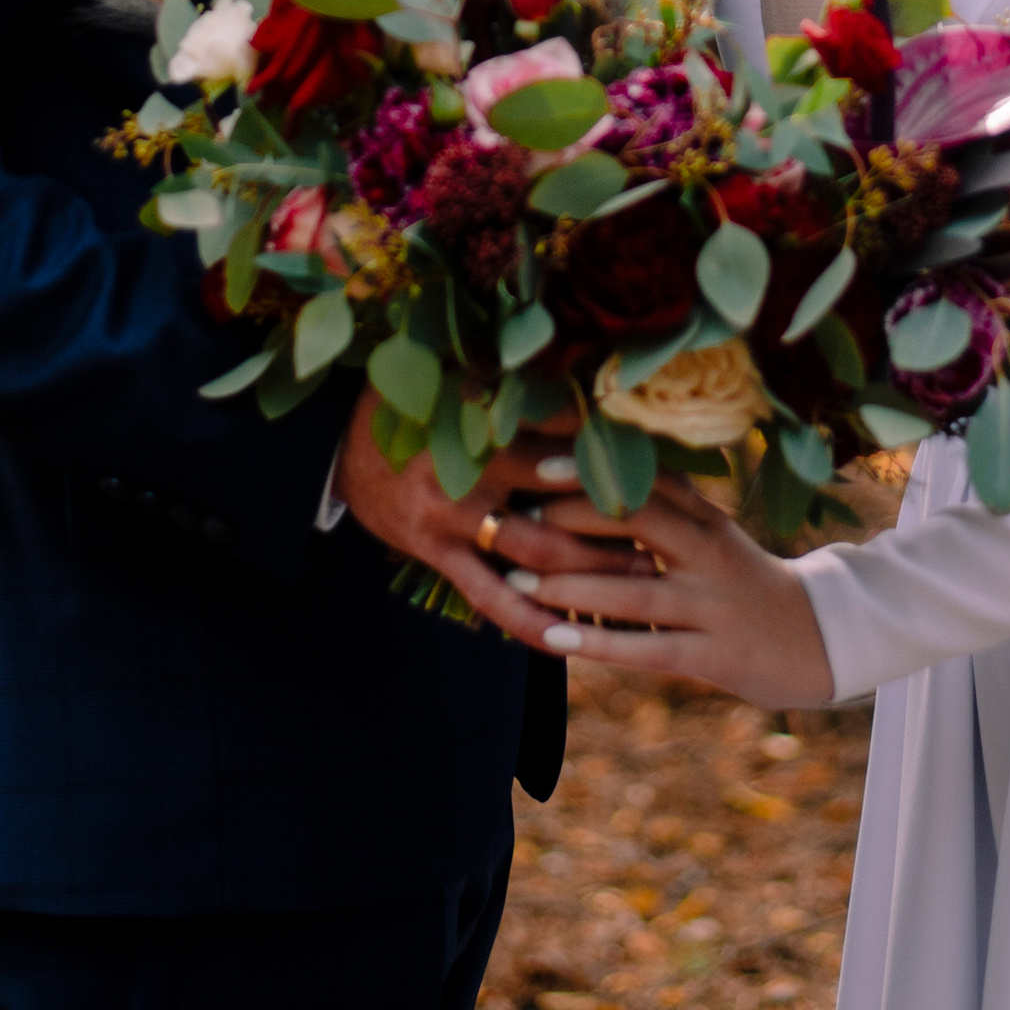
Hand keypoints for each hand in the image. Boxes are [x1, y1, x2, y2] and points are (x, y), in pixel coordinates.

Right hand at [332, 399, 644, 634]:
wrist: (337, 445)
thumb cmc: (410, 400)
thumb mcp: (455, 377)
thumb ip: (516, 381)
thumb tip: (591, 367)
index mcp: (479, 419)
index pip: (561, 430)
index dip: (613, 445)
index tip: (665, 453)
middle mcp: (468, 471)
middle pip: (560, 497)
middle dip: (618, 515)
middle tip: (672, 524)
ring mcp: (452, 520)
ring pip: (538, 553)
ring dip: (594, 567)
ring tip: (647, 573)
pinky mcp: (438, 556)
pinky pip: (490, 598)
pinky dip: (530, 622)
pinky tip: (567, 642)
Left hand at [502, 471, 838, 706]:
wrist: (819, 640)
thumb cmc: (744, 585)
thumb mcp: (712, 538)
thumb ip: (663, 510)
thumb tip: (590, 478)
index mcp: (706, 518)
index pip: (646, 479)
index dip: (592, 467)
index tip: (535, 456)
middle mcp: (712, 552)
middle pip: (640, 520)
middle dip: (573, 515)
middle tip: (515, 515)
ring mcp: (714, 605)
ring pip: (637, 590)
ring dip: (573, 587)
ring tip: (516, 583)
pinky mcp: (715, 655)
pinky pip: (648, 648)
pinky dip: (598, 643)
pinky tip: (552, 640)